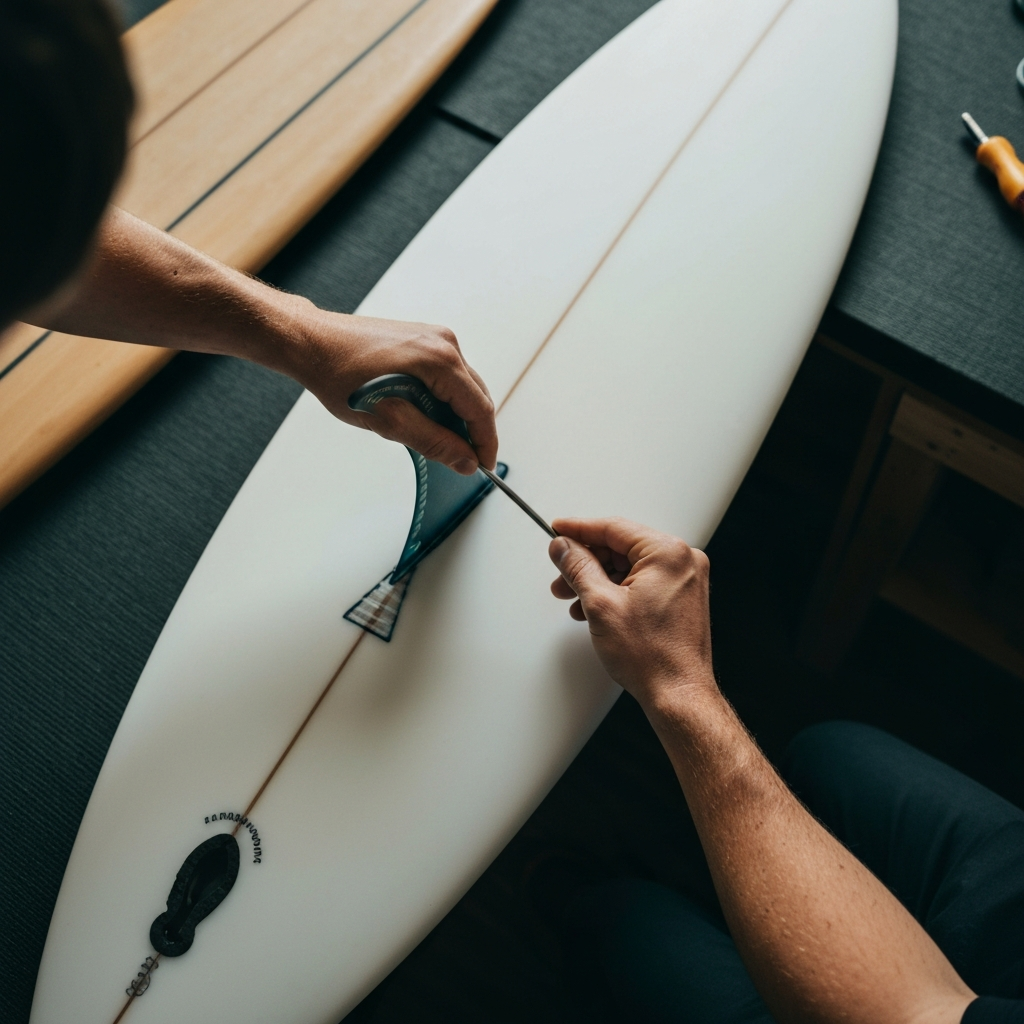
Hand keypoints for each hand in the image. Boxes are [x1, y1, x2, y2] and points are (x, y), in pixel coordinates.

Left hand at [291, 305, 496, 474]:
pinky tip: (428, 417)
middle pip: (476, 396)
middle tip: (464, 461)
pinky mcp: (421, 340)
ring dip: (456, 416)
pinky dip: (444, 400)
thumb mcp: (389, 420)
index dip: (485, 442)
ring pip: (462, 387)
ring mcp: (433, 338)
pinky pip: (447, 375)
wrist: (312, 344)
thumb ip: (434, 442)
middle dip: (473, 431)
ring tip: (441, 441)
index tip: (483, 466)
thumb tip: (466, 460)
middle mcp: (443, 343)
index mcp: (440, 360)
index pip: (480, 408)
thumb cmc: (339, 375)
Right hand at [548, 517, 714, 705]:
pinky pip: (642, 582)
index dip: (579, 529)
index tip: (558, 530)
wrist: (678, 694)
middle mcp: (682, 561)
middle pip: (621, 547)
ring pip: (629, 567)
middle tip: (561, 575)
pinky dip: (616, 591)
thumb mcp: (601, 604)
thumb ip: (578, 567)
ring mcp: (685, 580)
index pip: (614, 528)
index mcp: (668, 553)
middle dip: (586, 563)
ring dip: (598, 580)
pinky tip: (595, 608)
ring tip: (574, 599)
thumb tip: (564, 547)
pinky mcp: (681, 598)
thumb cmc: (653, 657)